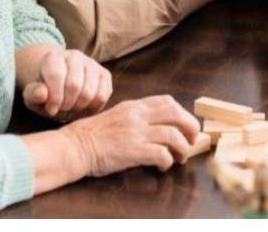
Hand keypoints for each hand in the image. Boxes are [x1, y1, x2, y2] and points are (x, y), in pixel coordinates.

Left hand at [22, 48, 112, 120]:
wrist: (60, 86)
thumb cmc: (45, 92)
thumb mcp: (32, 95)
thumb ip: (33, 94)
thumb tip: (42, 94)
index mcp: (53, 57)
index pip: (56, 76)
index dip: (54, 98)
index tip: (50, 110)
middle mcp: (75, 56)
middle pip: (74, 85)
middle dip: (67, 104)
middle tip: (62, 109)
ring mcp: (92, 64)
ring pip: (90, 92)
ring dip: (79, 107)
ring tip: (71, 108)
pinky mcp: (105, 75)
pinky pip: (103, 96)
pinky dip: (93, 107)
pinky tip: (83, 107)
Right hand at [60, 95, 201, 175]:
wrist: (75, 146)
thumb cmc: (93, 135)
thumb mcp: (117, 116)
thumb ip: (137, 117)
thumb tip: (159, 125)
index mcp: (134, 106)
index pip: (167, 101)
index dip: (182, 112)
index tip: (185, 124)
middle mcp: (138, 116)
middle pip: (176, 115)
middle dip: (190, 127)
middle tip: (192, 140)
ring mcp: (136, 133)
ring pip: (173, 135)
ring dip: (183, 148)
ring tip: (181, 157)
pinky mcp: (133, 150)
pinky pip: (162, 154)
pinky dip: (168, 161)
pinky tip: (163, 166)